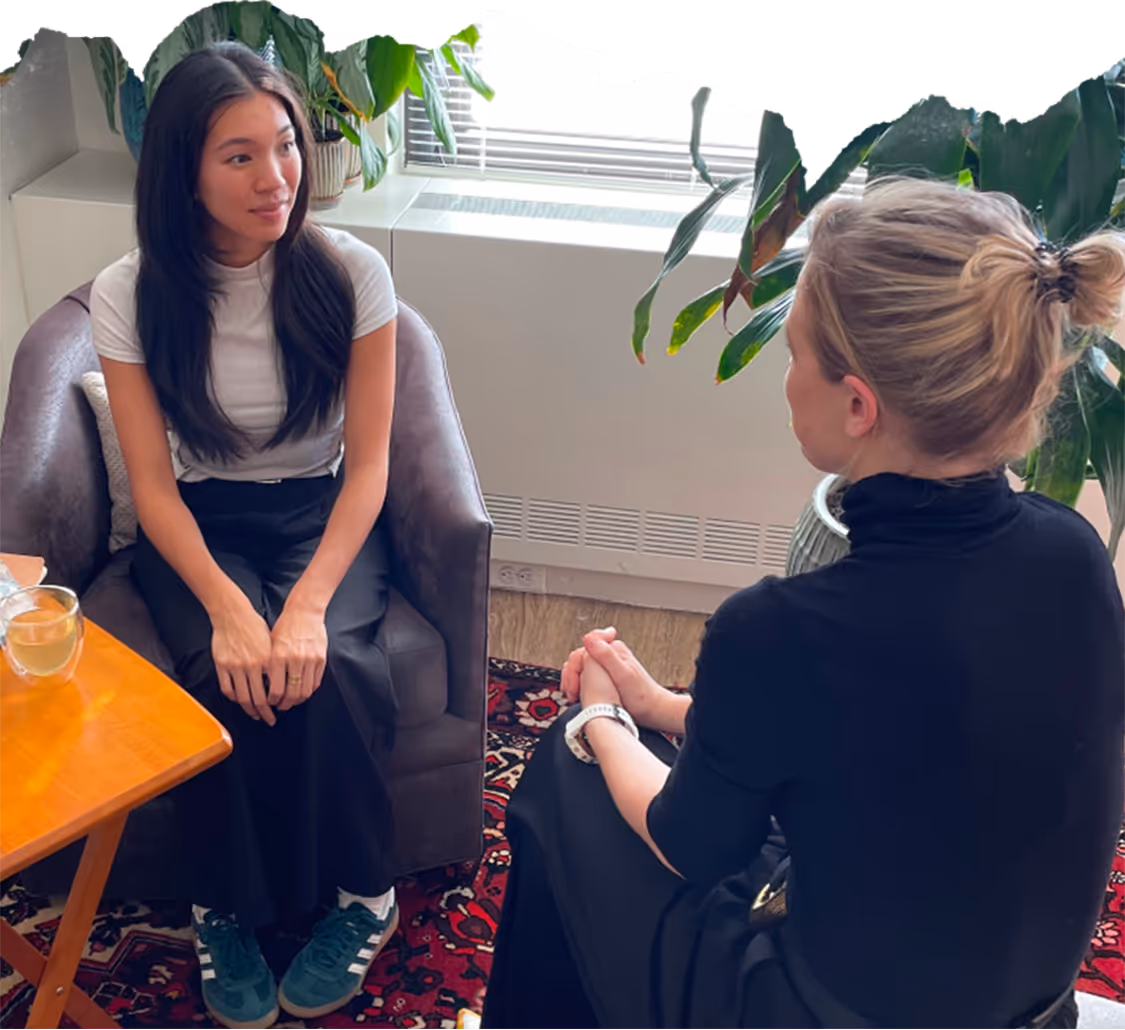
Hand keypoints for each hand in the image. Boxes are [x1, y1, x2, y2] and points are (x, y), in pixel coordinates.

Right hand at [210, 595, 276, 725]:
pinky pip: (227, 688)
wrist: (232, 613)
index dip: (276, 704)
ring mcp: (235, 666)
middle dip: (265, 713)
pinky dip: (234, 697)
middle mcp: (252, 665)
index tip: (278, 710)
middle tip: (268, 719)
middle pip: (258, 698)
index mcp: (267, 659)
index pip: (273, 689)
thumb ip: (274, 662)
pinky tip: (239, 700)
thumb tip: (279, 681)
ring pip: (242, 697)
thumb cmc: (254, 625)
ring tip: (255, 714)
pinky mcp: (222, 665)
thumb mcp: (271, 642)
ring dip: (249, 709)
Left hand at [267, 601, 327, 710]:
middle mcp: (295, 659)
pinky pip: (315, 682)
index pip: (276, 689)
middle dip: (285, 704)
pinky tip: (303, 690)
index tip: (270, 702)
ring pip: (305, 691)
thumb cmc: (285, 626)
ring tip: (292, 700)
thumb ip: (270, 665)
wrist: (305, 611)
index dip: (273, 700)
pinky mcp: (321, 659)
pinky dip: (309, 690)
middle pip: (292, 693)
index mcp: (279, 656)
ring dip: (298, 699)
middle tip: (281, 706)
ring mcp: (310, 660)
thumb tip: (267, 686)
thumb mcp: (271, 644)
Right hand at [581, 631, 672, 730]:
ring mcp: (609, 665)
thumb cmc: (642, 696)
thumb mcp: (623, 674)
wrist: (654, 710)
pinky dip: (583, 686)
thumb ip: (606, 655)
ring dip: (576, 681)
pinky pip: (589, 677)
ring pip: (583, 668)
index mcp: (612, 649)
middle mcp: (610, 654)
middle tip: (572, 692)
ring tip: (576, 696)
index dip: (573, 668)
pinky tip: (584, 696)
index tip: (573, 683)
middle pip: (580, 659)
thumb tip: (589, 638)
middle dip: (572, 675)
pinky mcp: (609, 676)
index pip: (582, 650)